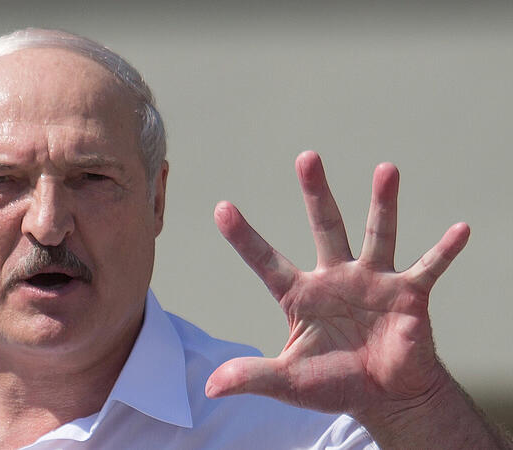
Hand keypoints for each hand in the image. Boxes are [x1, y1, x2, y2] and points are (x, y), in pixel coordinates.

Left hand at [205, 151, 469, 422]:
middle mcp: (336, 278)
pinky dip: (445, 251)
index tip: (221, 207)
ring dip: (383, 203)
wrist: (385, 397)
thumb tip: (210, 388)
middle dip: (316, 192)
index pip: (266, 261)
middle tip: (306, 156)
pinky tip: (461, 229)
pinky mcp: (409, 295)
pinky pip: (429, 267)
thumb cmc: (334, 383)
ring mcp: (374, 282)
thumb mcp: (288, 381)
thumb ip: (251, 376)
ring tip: (386, 169)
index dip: (244, 237)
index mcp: (301, 295)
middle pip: (324, 226)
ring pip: (377, 233)